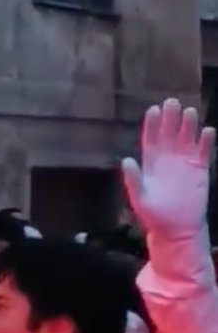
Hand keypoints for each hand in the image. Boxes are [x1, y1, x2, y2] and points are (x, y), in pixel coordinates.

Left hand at [122, 99, 214, 239]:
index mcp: (151, 163)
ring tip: (189, 112)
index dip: (151, 124)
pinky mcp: (200, 168)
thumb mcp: (140, 199)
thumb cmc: (155, 216)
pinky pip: (203, 151)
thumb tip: (126, 160)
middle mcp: (168, 158)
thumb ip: (134, 180)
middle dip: (170, 118)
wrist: (177, 230)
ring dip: (188, 125)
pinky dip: (206, 141)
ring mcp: (184, 161)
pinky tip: (207, 131)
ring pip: (187, 137)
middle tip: (171, 102)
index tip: (153, 110)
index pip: (150, 139)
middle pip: (169, 133)